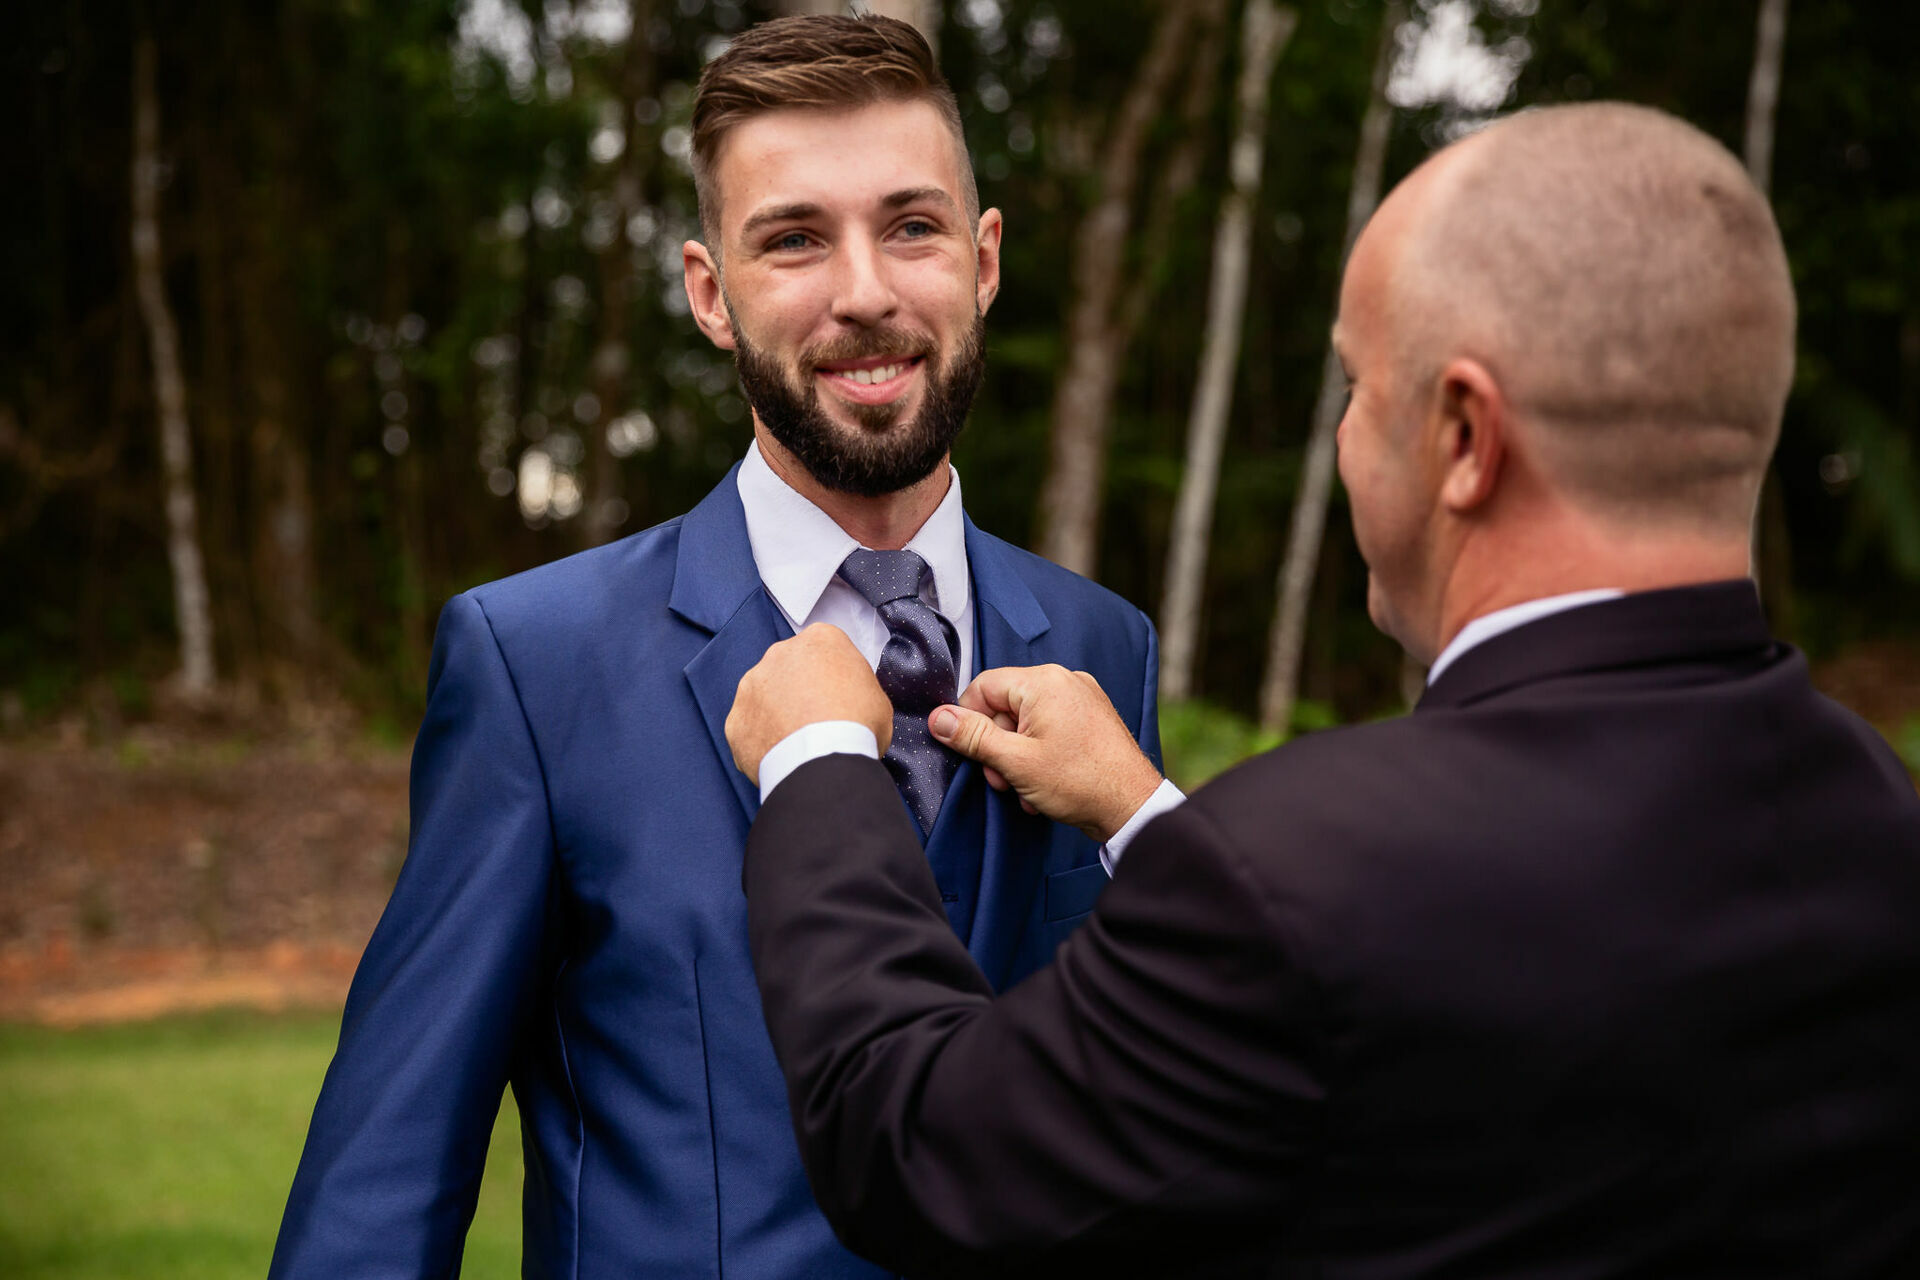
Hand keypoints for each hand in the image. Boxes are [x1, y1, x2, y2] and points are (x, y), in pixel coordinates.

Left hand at [727, 624, 893, 784]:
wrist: (824, 762)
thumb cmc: (856, 728)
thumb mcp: (878, 697)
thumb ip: (857, 687)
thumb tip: (851, 700)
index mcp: (820, 640)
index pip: (824, 649)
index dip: (833, 675)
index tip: (838, 695)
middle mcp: (780, 654)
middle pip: (789, 668)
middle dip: (799, 690)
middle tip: (817, 719)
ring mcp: (752, 686)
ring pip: (763, 697)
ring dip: (777, 714)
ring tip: (799, 742)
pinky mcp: (736, 720)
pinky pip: (748, 729)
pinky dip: (760, 741)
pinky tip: (781, 757)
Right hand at [927, 665, 1162, 842]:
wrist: (1133, 807)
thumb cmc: (1082, 782)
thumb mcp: (1015, 761)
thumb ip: (973, 737)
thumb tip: (939, 719)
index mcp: (1044, 682)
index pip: (984, 686)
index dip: (968, 719)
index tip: (965, 748)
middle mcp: (1064, 681)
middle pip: (1005, 706)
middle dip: (996, 746)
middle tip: (1001, 778)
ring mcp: (1081, 699)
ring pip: (1025, 722)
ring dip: (1016, 757)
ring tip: (1025, 788)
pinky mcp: (1090, 718)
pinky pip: (1049, 729)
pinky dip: (1038, 755)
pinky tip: (1042, 785)